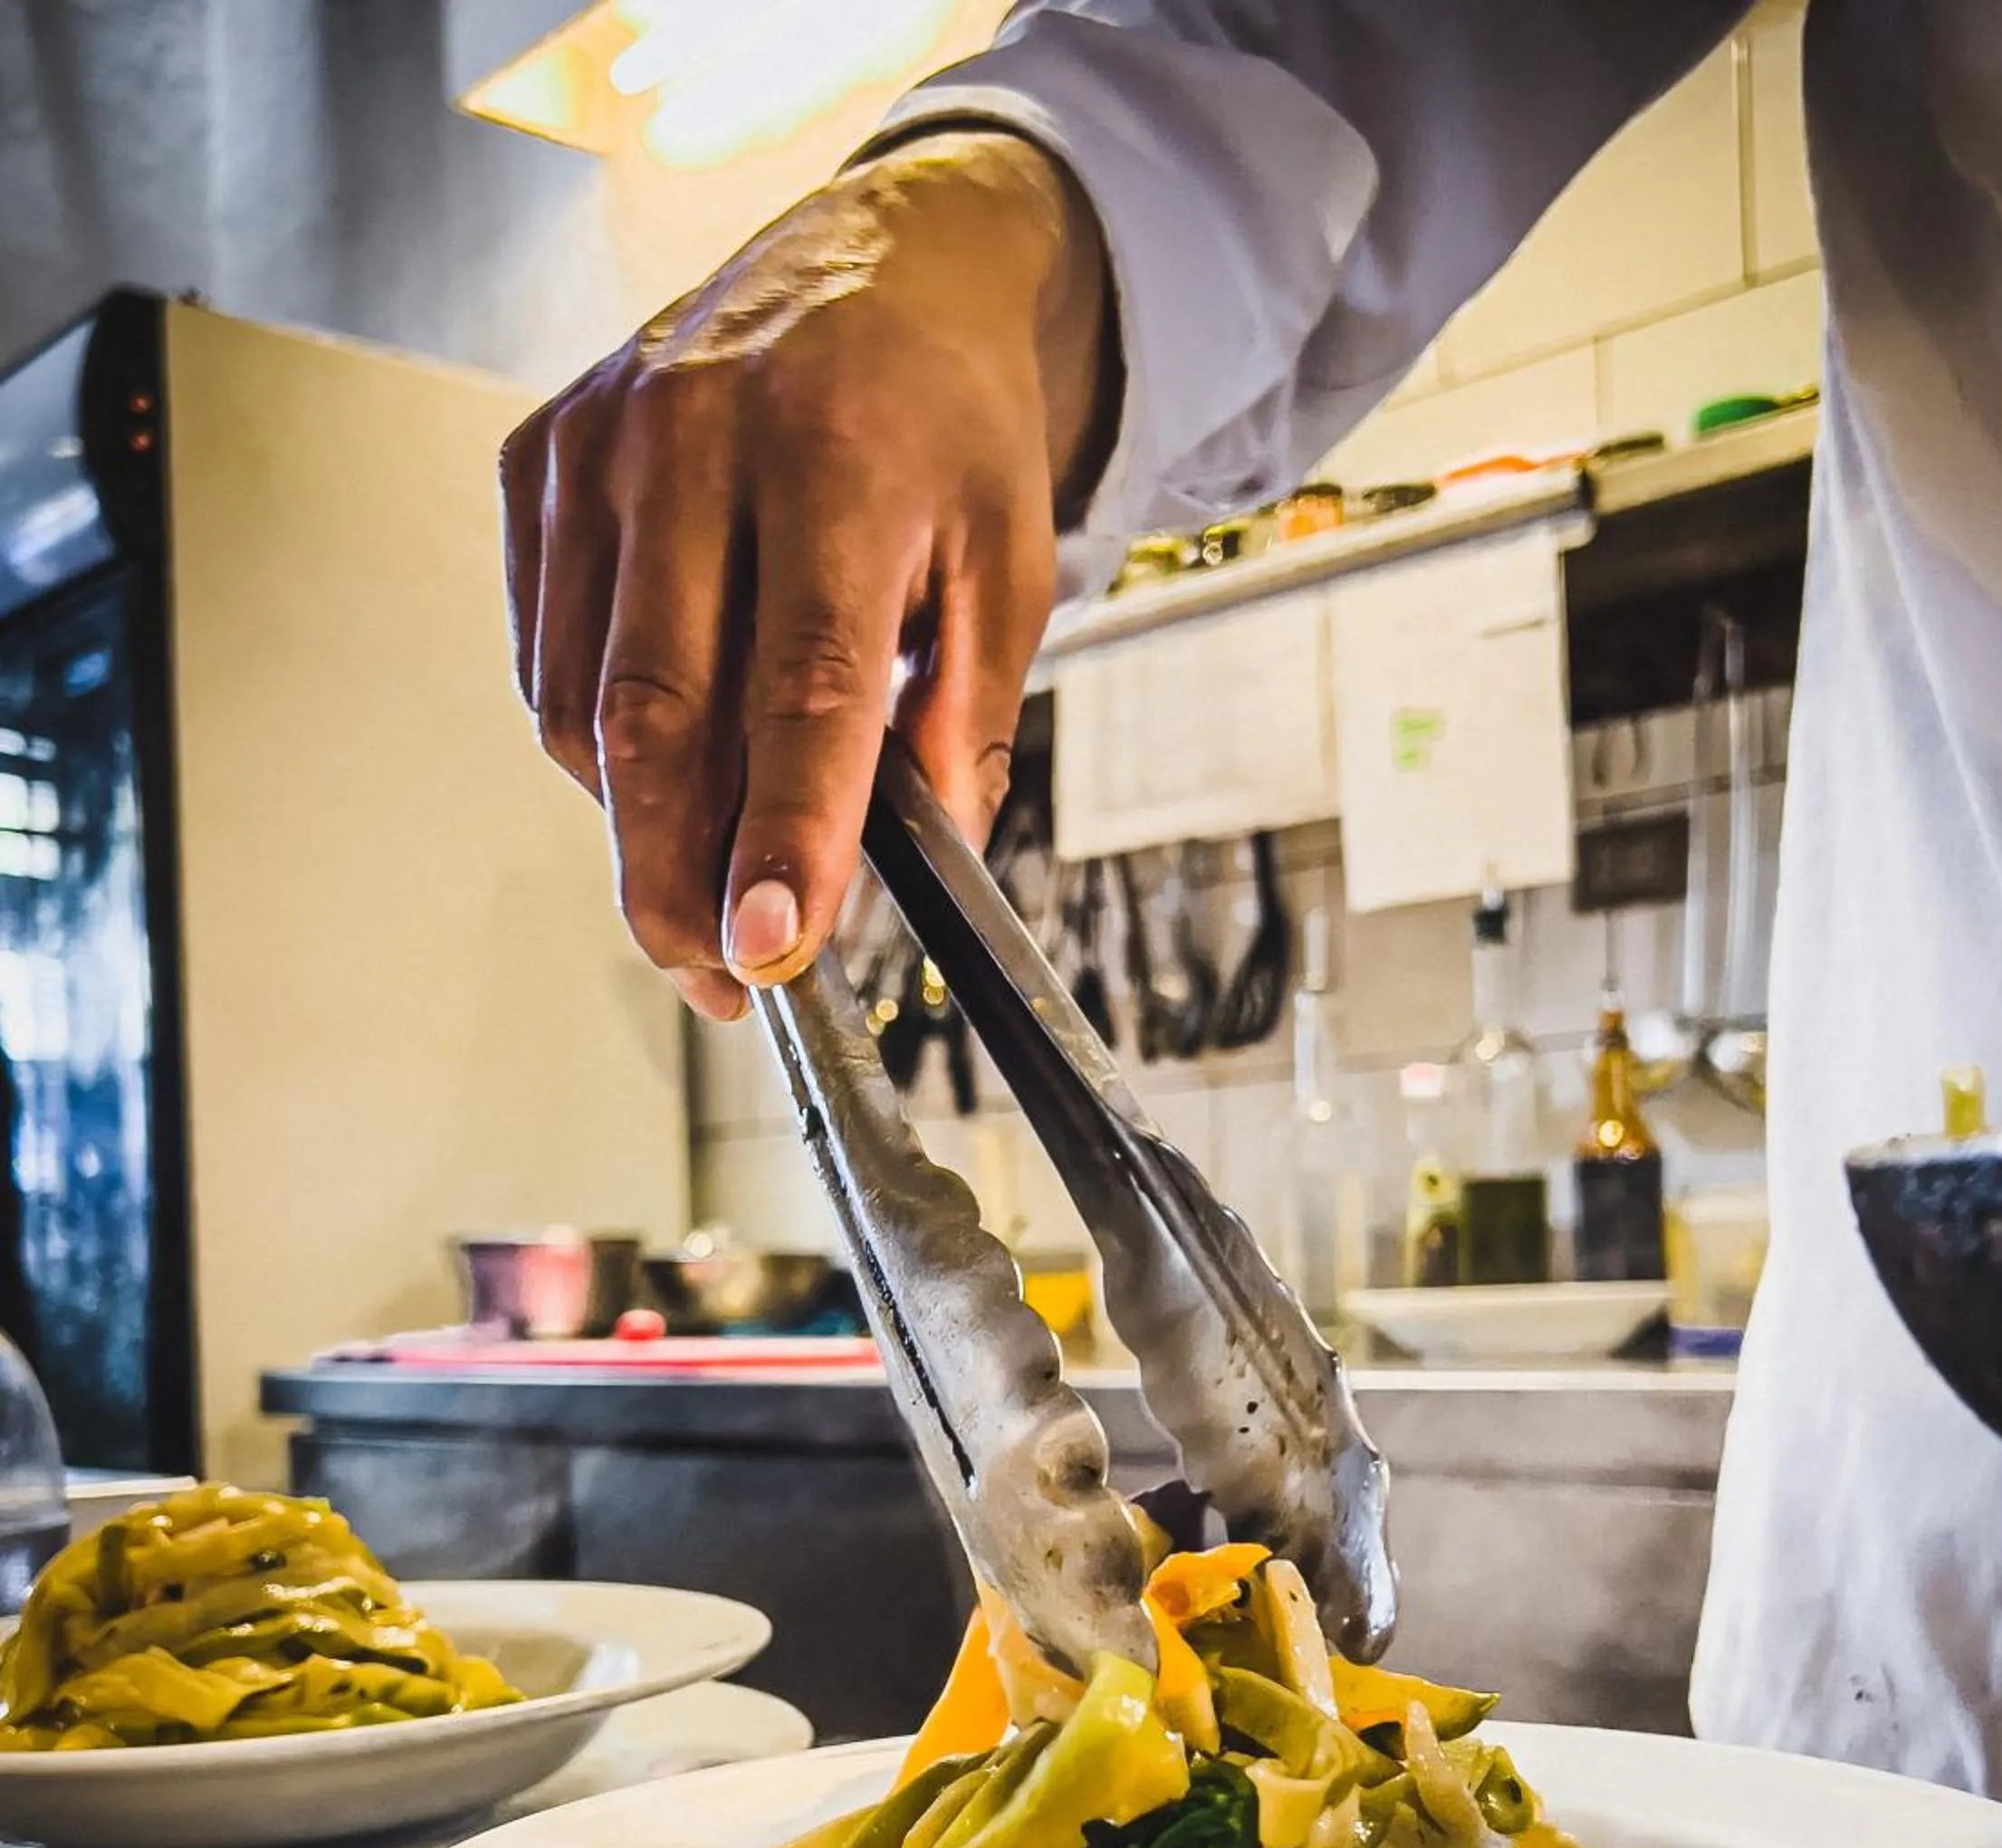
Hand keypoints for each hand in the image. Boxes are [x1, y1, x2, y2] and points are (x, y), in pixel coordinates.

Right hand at [500, 132, 1115, 1019]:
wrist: (875, 259)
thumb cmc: (946, 421)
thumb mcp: (1012, 555)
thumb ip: (971, 714)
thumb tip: (927, 862)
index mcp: (838, 458)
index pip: (803, 684)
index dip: (786, 830)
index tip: (772, 945)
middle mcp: (696, 437)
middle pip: (657, 715)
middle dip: (675, 881)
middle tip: (718, 984)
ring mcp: (598, 445)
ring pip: (583, 706)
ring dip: (639, 827)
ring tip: (709, 880)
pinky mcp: (539, 460)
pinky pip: (544, 658)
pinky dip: (596, 747)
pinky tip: (666, 763)